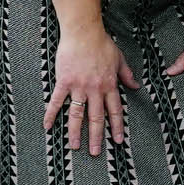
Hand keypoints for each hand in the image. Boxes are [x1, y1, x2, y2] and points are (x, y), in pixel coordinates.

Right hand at [46, 27, 135, 154]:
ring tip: (74, 147)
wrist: (83, 31)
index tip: (118, 141)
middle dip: (97, 137)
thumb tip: (136, 87)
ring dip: (76, 132)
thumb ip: (127, 75)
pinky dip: (51, 115)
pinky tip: (47, 127)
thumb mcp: (119, 59)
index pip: (115, 111)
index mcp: (109, 85)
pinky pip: (56, 102)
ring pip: (77, 114)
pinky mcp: (64, 82)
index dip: (117, 127)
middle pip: (96, 118)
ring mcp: (78, 87)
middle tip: (95, 153)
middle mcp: (95, 89)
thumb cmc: (101, 43)